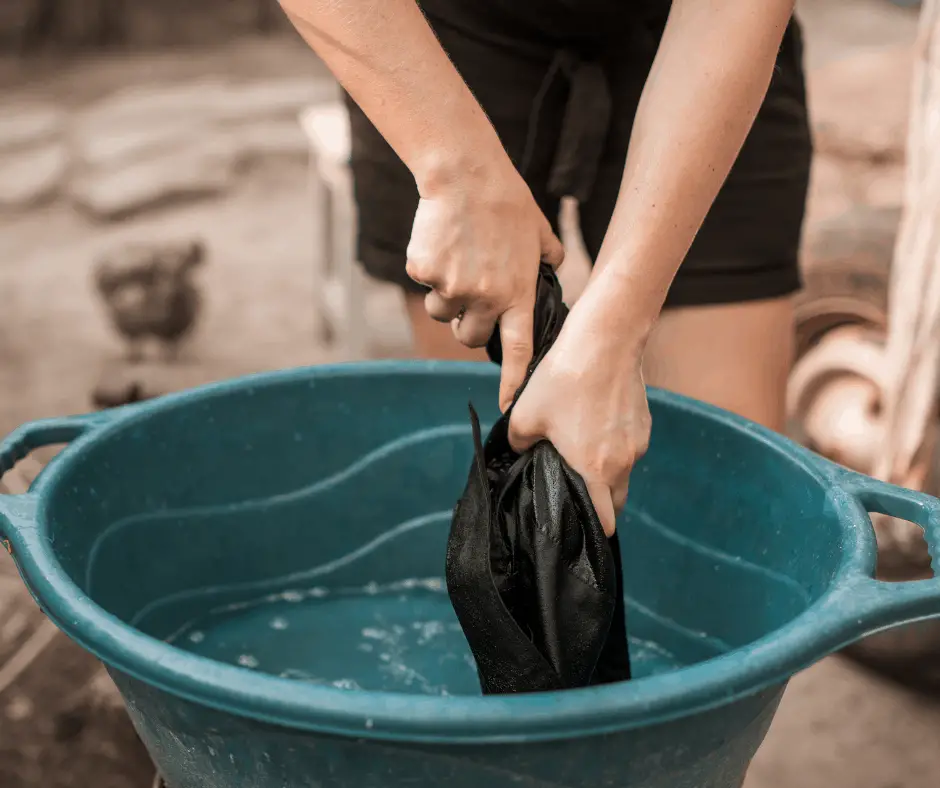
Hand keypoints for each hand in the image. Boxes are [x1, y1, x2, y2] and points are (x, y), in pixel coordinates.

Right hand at [405, 164, 564, 409]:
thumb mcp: (539, 231)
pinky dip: (428, 268)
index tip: (508, 405)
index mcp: (518, 292)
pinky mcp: (425, 273)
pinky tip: (441, 240)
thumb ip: (548, 257)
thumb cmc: (505, 199)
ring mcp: (453, 287)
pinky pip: (424, 284)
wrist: (465, 174)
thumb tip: (555, 267)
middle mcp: (486, 297)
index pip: (519, 349)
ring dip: (446, 294)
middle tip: (472, 290)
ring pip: (443, 311)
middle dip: (469, 322)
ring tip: (458, 255)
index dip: (513, 380)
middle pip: (470, 336)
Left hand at [507, 280, 651, 535]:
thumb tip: (518, 451)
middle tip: (571, 491)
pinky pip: (629, 448)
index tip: (575, 526)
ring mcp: (637, 442)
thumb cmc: (564, 378)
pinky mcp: (643, 423)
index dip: (590, 528)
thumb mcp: (524, 414)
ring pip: (623, 473)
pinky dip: (614, 449)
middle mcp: (624, 462)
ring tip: (579, 453)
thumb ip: (518, 444)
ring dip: (605, 473)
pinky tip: (593, 427)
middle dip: (597, 504)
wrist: (606, 338)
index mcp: (596, 470)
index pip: (604, 520)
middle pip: (616, 502)